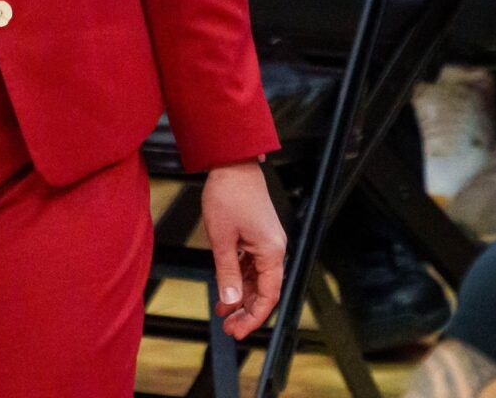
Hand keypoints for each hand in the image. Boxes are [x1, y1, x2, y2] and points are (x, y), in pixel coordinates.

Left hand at [202, 161, 285, 339]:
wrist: (232, 163)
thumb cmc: (229, 194)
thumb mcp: (222, 238)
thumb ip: (226, 272)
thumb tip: (230, 302)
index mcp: (271, 252)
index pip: (268, 296)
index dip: (253, 318)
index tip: (237, 332)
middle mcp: (274, 249)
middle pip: (264, 290)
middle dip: (246, 311)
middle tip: (228, 328)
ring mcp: (267, 242)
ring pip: (257, 280)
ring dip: (241, 296)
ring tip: (223, 313)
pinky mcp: (258, 236)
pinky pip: (251, 265)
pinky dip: (238, 279)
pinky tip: (225, 289)